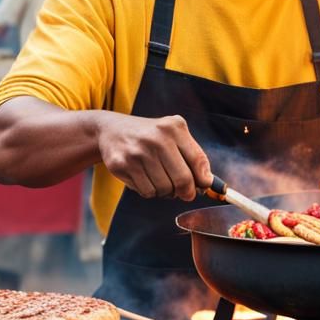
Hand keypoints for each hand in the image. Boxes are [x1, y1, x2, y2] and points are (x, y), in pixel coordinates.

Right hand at [96, 113, 210, 200]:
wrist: (112, 129)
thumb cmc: (150, 136)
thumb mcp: (173, 134)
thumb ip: (193, 155)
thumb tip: (208, 183)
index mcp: (173, 128)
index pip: (197, 161)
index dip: (203, 180)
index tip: (202, 186)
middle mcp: (155, 138)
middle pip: (182, 180)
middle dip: (186, 191)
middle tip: (184, 192)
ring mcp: (137, 152)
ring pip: (164, 190)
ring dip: (166, 191)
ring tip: (160, 179)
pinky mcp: (121, 165)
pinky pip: (146, 192)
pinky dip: (150, 191)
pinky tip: (145, 178)